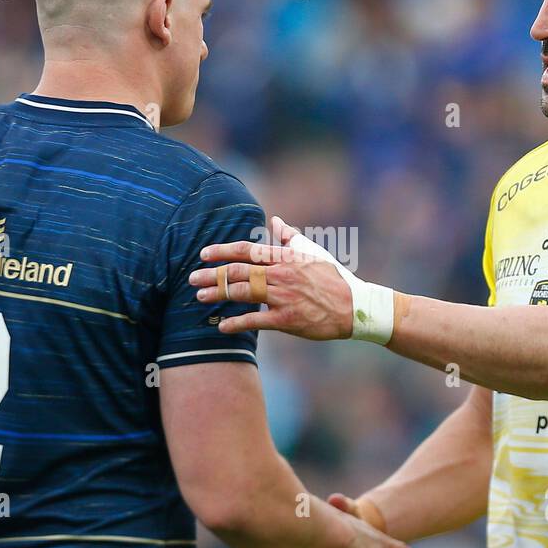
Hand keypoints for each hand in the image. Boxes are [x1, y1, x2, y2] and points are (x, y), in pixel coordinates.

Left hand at [189, 216, 354, 338]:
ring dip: (218, 294)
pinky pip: (256, 321)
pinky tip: (222, 326)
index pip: (247, 250)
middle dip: (212, 275)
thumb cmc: (333, 278)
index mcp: (285, 257)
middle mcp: (281, 274)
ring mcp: (283, 297)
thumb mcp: (312, 253)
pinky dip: (236, 324)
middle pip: (238, 271)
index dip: (222, 251)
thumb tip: (274, 221)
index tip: (203, 254)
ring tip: (200, 297)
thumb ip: (289, 238)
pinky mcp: (287, 319)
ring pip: (242, 293)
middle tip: (193, 278)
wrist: (354, 307)